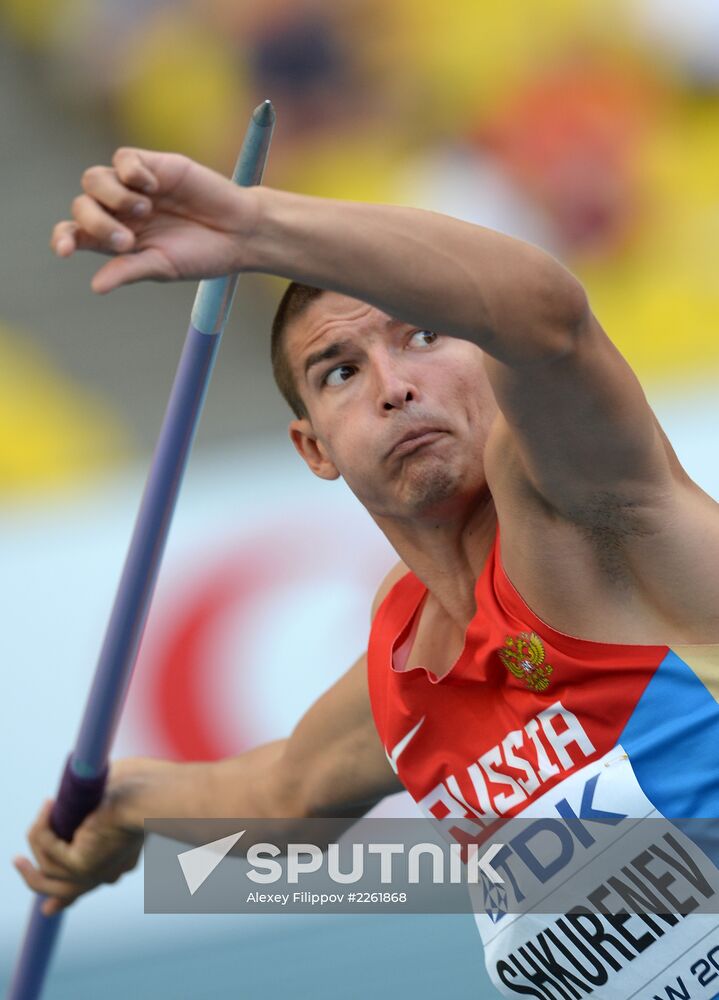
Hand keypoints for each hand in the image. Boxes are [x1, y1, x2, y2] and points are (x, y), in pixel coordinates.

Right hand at [13, 765, 143, 915]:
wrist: (151, 794)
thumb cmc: (142, 786)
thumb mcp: (116, 795)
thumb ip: (95, 806)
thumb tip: (69, 803)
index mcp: (119, 860)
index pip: (87, 885)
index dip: (64, 898)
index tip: (49, 908)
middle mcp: (106, 872)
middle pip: (61, 891)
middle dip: (34, 879)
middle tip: (17, 861)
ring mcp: (91, 873)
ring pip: (46, 869)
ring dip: (36, 838)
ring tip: (46, 807)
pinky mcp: (79, 866)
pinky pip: (46, 849)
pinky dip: (42, 826)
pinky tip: (49, 804)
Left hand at [50, 149, 260, 293]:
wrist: (240, 232)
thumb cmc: (202, 255)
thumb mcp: (163, 267)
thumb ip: (129, 271)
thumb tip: (96, 287)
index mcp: (116, 240)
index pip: (75, 233)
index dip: (64, 238)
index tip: (66, 250)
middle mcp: (118, 211)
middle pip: (81, 206)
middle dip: (96, 222)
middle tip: (127, 241)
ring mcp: (133, 186)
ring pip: (94, 178)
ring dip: (112, 196)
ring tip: (145, 209)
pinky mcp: (152, 165)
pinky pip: (123, 158)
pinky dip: (131, 170)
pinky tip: (153, 185)